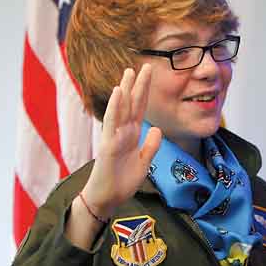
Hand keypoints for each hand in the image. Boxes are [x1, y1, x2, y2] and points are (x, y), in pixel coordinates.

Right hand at [80, 65, 161, 217]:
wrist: (108, 199)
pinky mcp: (108, 145)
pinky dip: (115, 108)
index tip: (150, 76)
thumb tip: (157, 128)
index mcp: (131, 135)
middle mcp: (122, 132)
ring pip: (121, 109)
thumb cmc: (122, 181)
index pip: (139, 109)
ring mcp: (114, 137)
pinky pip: (112, 124)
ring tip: (129, 72)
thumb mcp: (144, 162)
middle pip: (132, 104)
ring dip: (125, 90)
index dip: (145, 92)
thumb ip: (151, 146)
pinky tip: (118, 93)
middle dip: (138, 85)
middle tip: (144, 65)